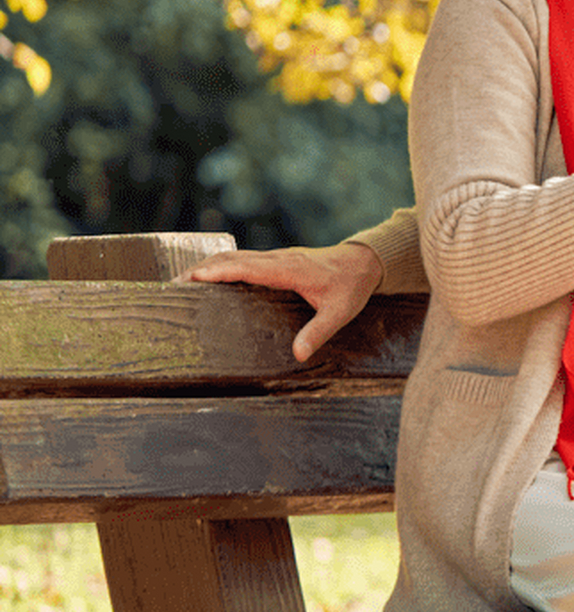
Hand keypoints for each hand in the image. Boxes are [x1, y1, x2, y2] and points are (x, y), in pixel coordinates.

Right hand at [177, 243, 383, 361]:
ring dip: (207, 267)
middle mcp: (278, 259)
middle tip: (171, 287)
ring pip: (234, 257)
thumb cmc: (352, 286)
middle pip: (231, 259)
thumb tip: (299, 355)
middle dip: (200, 270)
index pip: (245, 267)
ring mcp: (276, 258)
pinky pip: (242, 260)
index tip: (190, 279)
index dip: (217, 272)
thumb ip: (318, 332)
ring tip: (179, 284)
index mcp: (288, 269)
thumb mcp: (340, 312)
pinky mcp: (276, 261)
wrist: (365, 262)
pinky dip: (220, 267)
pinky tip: (208, 280)